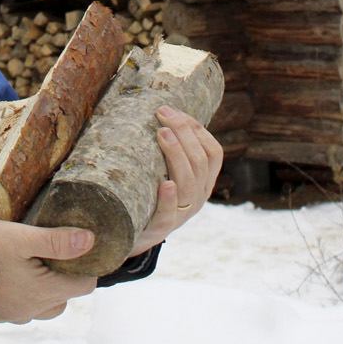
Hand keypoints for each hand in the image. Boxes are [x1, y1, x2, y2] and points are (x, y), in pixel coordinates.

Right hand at [0, 218, 97, 324]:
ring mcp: (13, 315)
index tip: (80, 248)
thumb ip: (57, 241)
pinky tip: (13, 273)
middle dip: (65, 277)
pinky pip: (22, 307)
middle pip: (65, 297)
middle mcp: (32, 310)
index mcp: (43, 292)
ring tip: (33, 263)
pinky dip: (25, 293)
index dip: (87, 266)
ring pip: (44, 305)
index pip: (84, 286)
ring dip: (45, 288)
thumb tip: (89, 241)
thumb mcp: (22, 238)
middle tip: (54, 251)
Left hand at [128, 110, 223, 255]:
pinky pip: (169, 213)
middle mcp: (197, 197)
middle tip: (163, 114)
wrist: (130, 234)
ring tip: (162, 134)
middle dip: (184, 133)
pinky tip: (166, 184)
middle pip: (200, 162)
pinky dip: (169, 198)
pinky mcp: (161, 227)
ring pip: (189, 183)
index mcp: (203, 182)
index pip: (213, 152)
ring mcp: (182, 213)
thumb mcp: (166, 171)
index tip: (175, 112)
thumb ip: (168, 148)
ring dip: (177, 155)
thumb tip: (158, 109)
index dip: (197, 130)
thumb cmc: (150, 193)